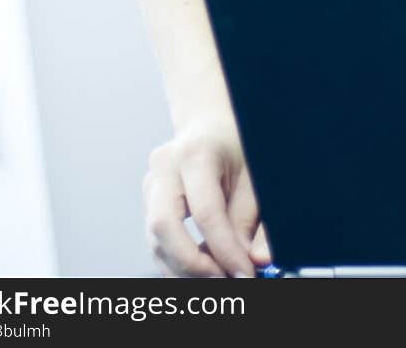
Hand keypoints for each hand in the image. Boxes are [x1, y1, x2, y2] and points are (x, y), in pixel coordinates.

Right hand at [144, 116, 271, 277]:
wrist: (210, 126)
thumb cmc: (234, 148)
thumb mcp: (253, 178)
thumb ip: (256, 222)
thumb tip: (258, 261)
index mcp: (196, 153)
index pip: (206, 212)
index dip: (225, 250)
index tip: (244, 273)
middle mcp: (165, 167)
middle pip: (164, 226)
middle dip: (193, 263)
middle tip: (223, 279)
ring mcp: (151, 184)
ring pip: (155, 240)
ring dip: (185, 268)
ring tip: (218, 275)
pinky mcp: (147, 202)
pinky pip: (157, 242)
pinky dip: (177, 262)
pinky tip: (202, 267)